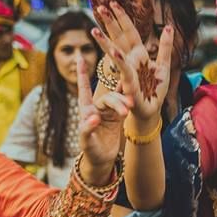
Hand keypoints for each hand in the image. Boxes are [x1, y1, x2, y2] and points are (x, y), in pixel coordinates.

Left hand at [77, 55, 131, 183]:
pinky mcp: (117, 116)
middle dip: (117, 102)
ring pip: (118, 100)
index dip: (82, 73)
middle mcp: (97, 107)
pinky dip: (128, 97)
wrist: (101, 160)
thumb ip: (88, 129)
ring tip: (130, 109)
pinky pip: (124, 103)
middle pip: (108, 97)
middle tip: (125, 112)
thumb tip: (94, 117)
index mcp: (86, 110)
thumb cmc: (91, 152)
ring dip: (124, 103)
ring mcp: (108, 111)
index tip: (80, 57)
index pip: (84, 89)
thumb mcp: (87, 142)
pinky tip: (135, 90)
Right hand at [91, 1, 171, 122]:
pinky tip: (113, 51)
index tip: (112, 3)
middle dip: (109, 22)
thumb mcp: (165, 65)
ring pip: (115, 51)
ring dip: (105, 40)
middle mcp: (130, 60)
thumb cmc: (155, 90)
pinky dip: (119, 59)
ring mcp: (128, 70)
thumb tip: (168, 26)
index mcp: (138, 54)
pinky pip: (123, 69)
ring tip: (94, 29)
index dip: (121, 17)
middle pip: (119, 37)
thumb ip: (166, 46)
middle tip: (100, 6)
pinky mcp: (129, 82)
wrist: (152, 110)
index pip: (129, 31)